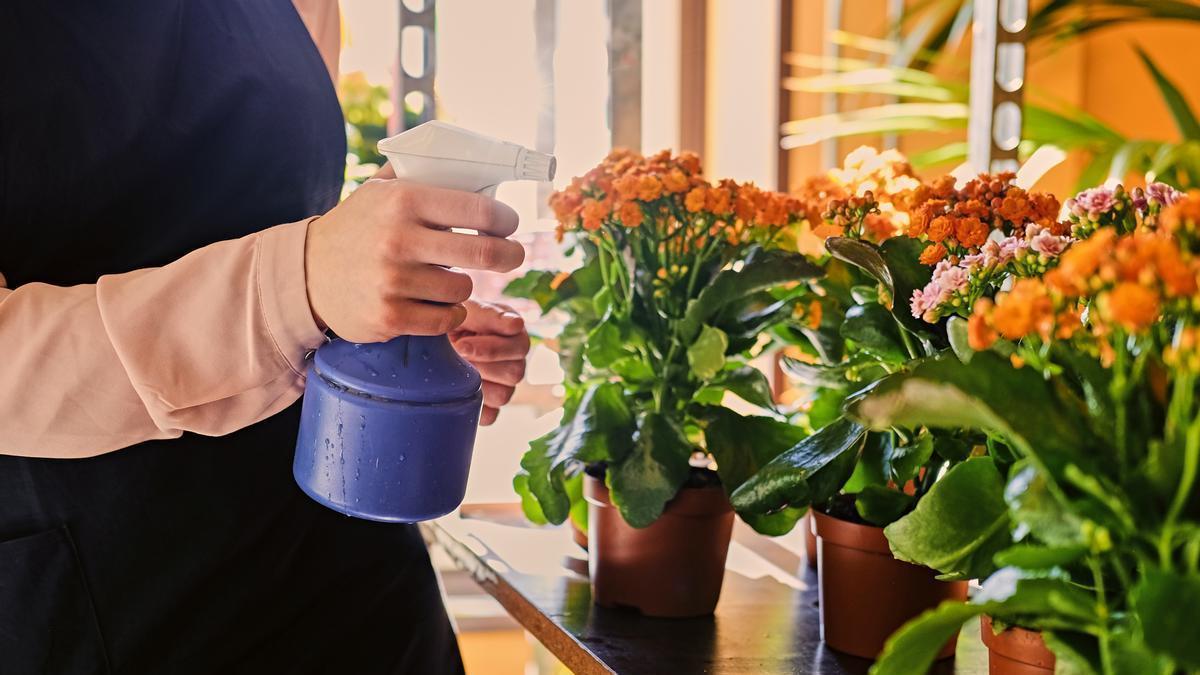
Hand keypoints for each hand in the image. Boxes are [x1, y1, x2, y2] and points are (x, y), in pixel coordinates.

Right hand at [304, 168, 524, 342]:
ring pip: (463, 289)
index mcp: (402, 200)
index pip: (478, 210)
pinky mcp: (389, 318)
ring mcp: (393, 282)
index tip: (509, 225)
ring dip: (463, 285)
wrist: (306, 274)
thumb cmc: (356, 228)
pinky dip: (449, 313)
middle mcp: (398, 240)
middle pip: (483, 253)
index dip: (504, 220)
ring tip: (445, 278)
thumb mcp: (380, 191)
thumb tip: (476, 166)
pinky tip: (435, 303)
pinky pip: (446, 319)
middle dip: (509, 255)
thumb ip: (421, 177)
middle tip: (513, 256)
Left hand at [450, 300, 529, 425]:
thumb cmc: (452, 319)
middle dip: (480, 366)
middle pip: (514, 373)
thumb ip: (487, 314)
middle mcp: (515, 361)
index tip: (462, 345)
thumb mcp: (465, 309)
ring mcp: (505, 385)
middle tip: (453, 358)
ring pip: (503, 395)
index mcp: (515, 335)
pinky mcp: (491, 406)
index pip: (519, 346)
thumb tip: (517, 324)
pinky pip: (490, 415)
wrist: (431, 339)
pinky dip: (473, 406)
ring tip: (454, 371)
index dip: (490, 348)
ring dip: (476, 384)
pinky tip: (457, 390)